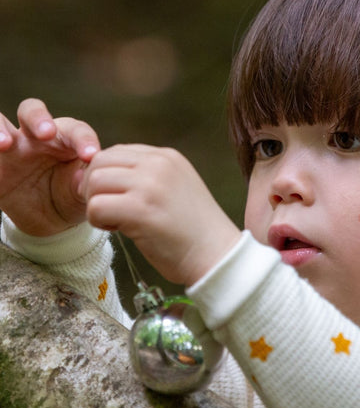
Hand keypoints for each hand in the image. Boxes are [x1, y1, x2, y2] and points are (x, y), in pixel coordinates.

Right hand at [0, 99, 99, 235]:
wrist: (49, 218)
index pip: (75, 130)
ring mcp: (11, 146)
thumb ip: (84, 183)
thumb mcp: (81, 193)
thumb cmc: (71, 196)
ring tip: (4, 144)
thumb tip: (84, 179)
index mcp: (65, 139)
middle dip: (37, 117)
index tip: (90, 155)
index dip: (84, 139)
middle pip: (31, 110)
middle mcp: (35, 137)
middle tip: (46, 133)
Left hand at [82, 144, 241, 285]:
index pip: (116, 152)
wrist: (216, 255)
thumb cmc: (194, 230)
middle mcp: (159, 164)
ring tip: (116, 222)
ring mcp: (150, 185)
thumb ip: (147, 176)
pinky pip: (96, 207)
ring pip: (95, 182)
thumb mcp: (176, 188)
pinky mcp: (141, 209)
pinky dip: (99, 221)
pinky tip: (119, 231)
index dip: (107, 176)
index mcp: (167, 157)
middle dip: (95, 188)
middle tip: (108, 212)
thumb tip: (99, 175)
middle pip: (100, 162)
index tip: (116, 199)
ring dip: (97, 204)